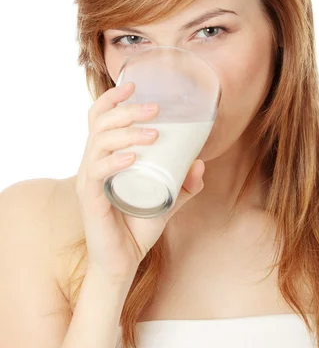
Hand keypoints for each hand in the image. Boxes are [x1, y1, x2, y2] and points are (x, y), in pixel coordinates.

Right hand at [76, 82, 204, 286]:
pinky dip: (114, 162)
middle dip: (128, 111)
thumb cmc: (138, 226)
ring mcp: (89, 180)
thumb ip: (184, 184)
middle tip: (155, 109)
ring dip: (126, 133)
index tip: (134, 85)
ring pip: (98, 143)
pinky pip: (96, 173)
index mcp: (106, 156)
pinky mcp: (90, 200)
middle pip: (101, 123)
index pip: (100, 118)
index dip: (112, 98)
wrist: (122, 263)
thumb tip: (201, 164)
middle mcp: (93, 162)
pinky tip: (132, 159)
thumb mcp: (168, 200)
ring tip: (153, 133)